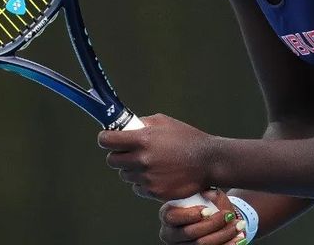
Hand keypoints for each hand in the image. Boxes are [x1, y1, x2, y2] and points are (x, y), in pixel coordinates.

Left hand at [97, 114, 214, 200]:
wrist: (208, 161)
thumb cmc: (187, 138)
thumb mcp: (164, 122)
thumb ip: (142, 124)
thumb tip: (125, 127)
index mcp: (142, 139)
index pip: (107, 140)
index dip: (105, 138)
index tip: (107, 138)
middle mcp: (142, 160)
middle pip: (112, 161)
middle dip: (118, 155)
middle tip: (128, 152)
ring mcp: (147, 178)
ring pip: (125, 175)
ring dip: (131, 170)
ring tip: (148, 164)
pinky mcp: (154, 192)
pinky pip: (137, 188)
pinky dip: (143, 182)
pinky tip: (156, 175)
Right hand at [159, 189, 249, 244]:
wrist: (217, 219)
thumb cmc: (209, 204)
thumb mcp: (209, 194)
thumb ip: (209, 192)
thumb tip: (209, 192)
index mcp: (167, 215)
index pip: (171, 216)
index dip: (189, 215)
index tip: (208, 211)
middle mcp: (170, 234)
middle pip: (189, 233)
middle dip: (211, 224)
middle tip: (228, 215)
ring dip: (223, 235)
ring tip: (238, 225)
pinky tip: (238, 238)